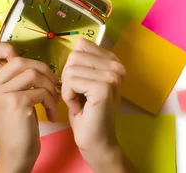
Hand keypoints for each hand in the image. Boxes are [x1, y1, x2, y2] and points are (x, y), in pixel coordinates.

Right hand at [0, 41, 60, 172]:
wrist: (14, 154)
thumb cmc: (13, 125)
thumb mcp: (2, 97)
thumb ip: (6, 77)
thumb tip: (25, 58)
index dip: (7, 49)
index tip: (21, 64)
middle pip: (19, 59)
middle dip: (41, 68)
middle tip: (50, 81)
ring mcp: (0, 94)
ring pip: (33, 73)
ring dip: (49, 85)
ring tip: (52, 98)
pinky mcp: (16, 103)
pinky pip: (41, 91)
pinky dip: (51, 101)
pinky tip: (50, 112)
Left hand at [61, 38, 135, 171]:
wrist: (97, 142)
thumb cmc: (87, 113)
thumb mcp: (84, 80)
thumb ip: (83, 61)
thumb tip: (77, 43)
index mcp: (113, 61)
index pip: (81, 45)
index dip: (73, 66)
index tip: (81, 85)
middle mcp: (117, 65)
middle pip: (74, 56)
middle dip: (68, 78)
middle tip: (79, 96)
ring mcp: (112, 75)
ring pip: (70, 69)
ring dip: (68, 88)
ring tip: (80, 102)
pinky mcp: (104, 87)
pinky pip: (70, 82)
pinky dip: (68, 97)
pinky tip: (80, 108)